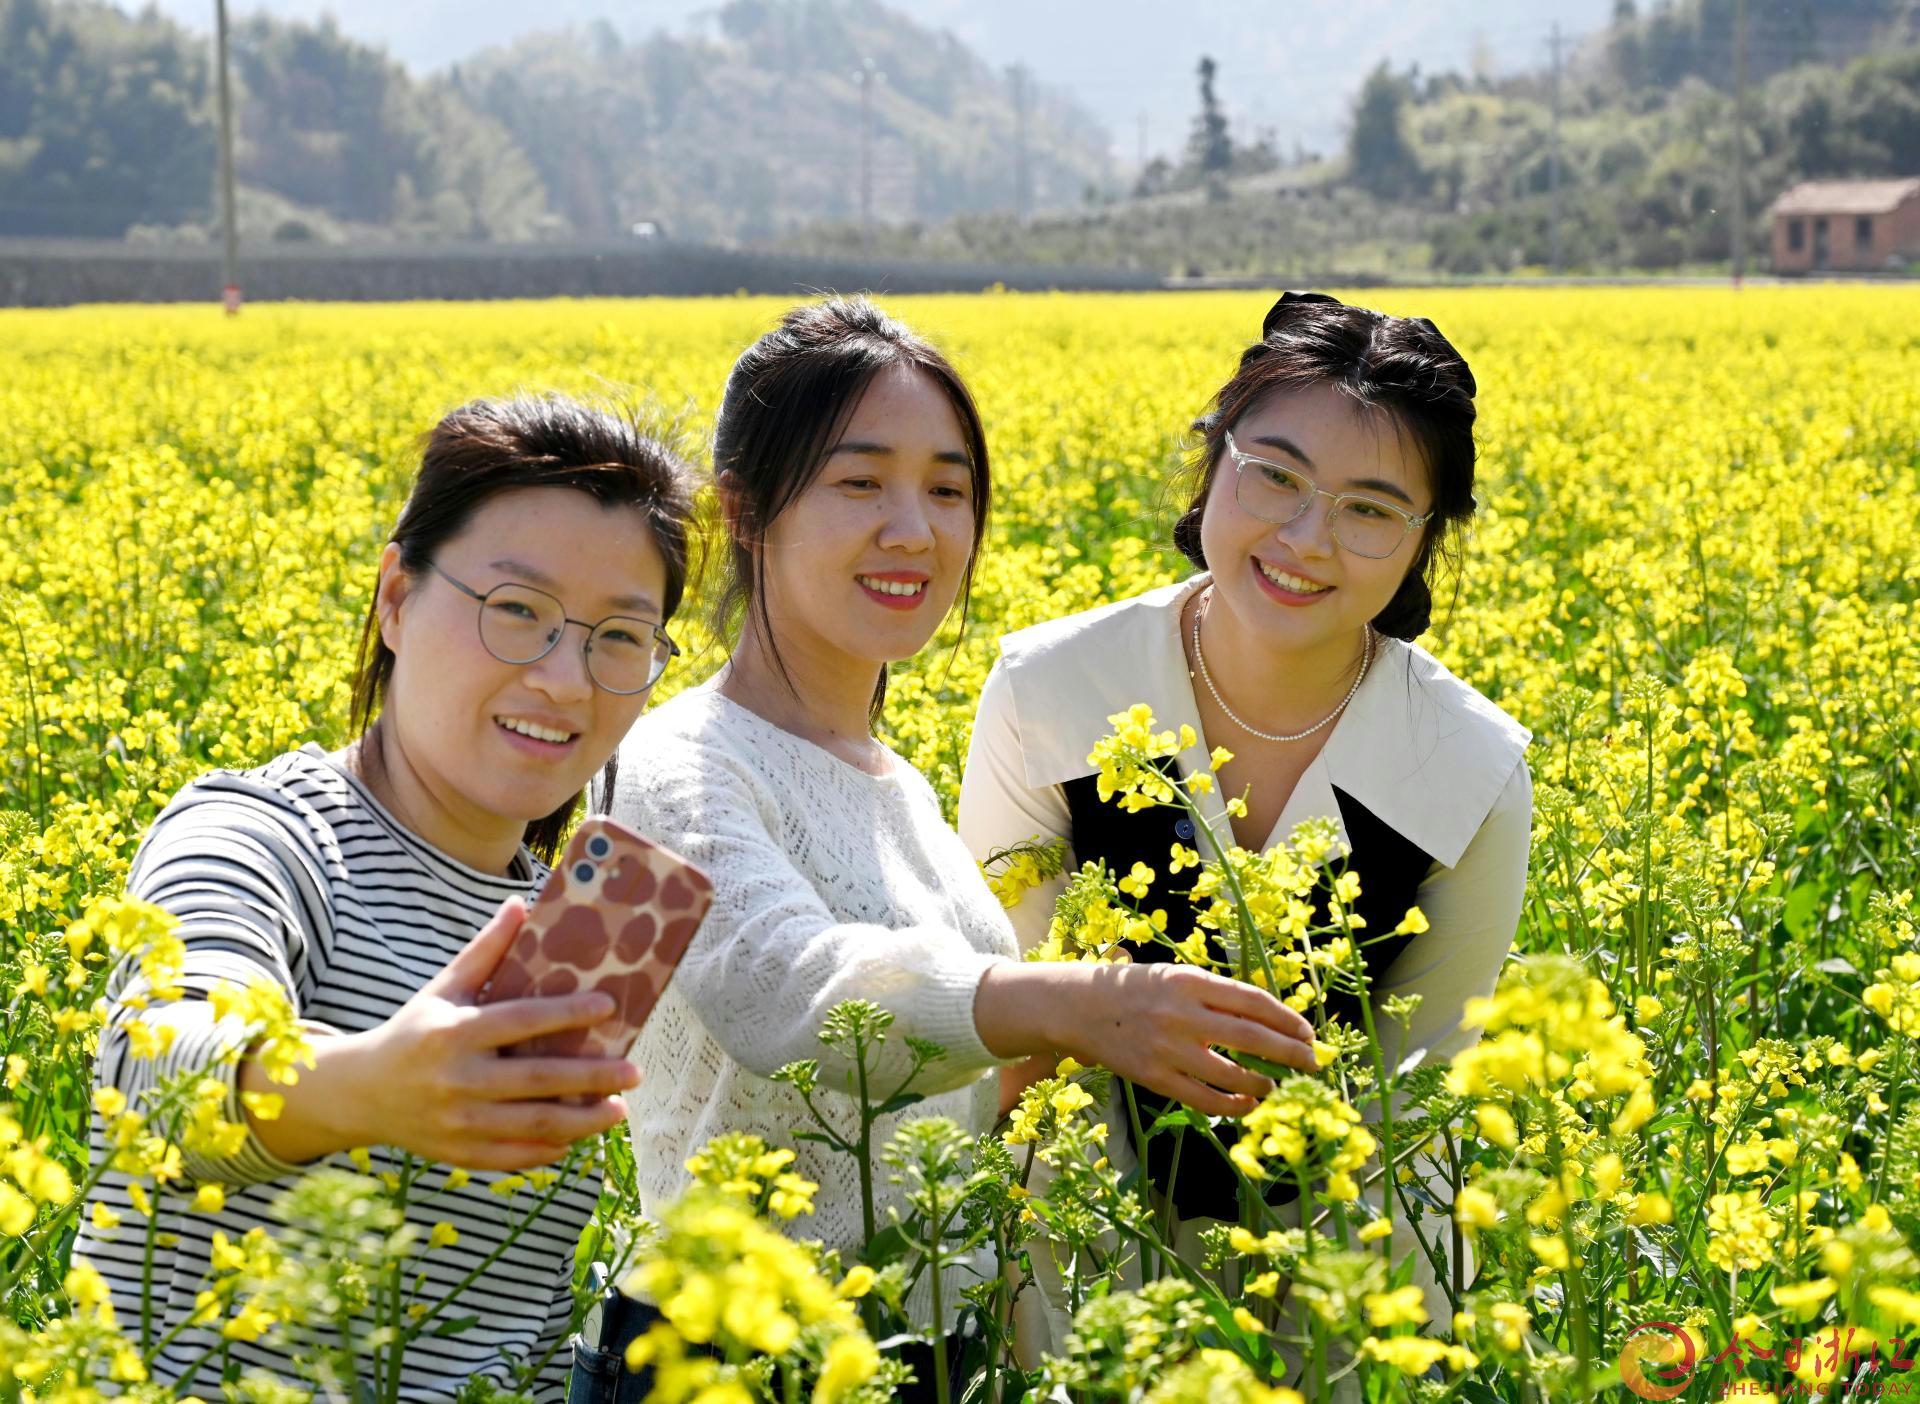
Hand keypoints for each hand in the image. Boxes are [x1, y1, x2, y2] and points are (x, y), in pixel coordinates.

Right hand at [242, 896, 640, 1170]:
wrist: (360, 1092)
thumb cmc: (413, 1031)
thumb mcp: (444, 989)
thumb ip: (485, 952)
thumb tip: (520, 903)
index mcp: (455, 1033)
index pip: (521, 1020)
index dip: (567, 1014)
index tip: (608, 1005)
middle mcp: (457, 1079)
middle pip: (538, 1079)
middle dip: (592, 1077)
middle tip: (634, 1071)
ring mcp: (459, 1121)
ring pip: (533, 1125)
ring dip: (583, 1121)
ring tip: (620, 1110)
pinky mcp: (459, 1153)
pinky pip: (514, 1156)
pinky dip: (549, 1150)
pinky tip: (578, 1138)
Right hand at [975, 960, 1319, 1120]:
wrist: (1078, 1007)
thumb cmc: (1136, 989)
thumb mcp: (1175, 977)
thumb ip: (1216, 995)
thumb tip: (1270, 1019)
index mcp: (1191, 981)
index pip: (1254, 1001)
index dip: (1288, 1019)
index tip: (1308, 1033)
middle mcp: (1182, 1013)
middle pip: (1253, 1037)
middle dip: (1291, 1053)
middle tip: (1312, 1063)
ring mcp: (1168, 1049)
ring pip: (1233, 1074)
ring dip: (1265, 1083)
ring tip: (1277, 1085)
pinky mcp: (1155, 1078)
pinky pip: (1205, 1099)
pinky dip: (1234, 1106)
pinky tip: (1248, 1104)